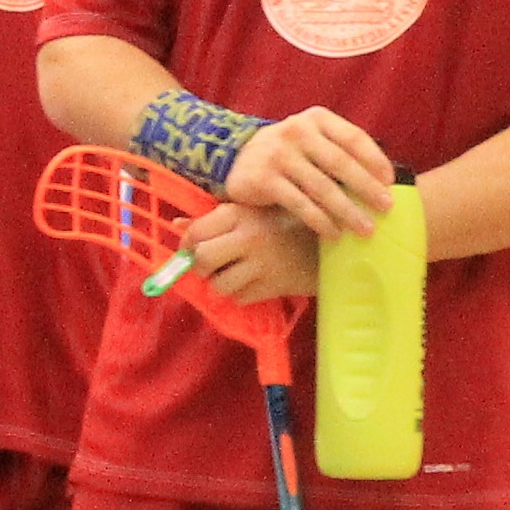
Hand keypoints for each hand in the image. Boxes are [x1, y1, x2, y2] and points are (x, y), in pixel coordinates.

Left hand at [186, 200, 311, 309]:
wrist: (332, 240)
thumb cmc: (286, 221)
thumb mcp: (251, 211)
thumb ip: (214, 218)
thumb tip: (178, 225)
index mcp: (239, 213)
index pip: (196, 233)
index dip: (186, 246)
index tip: (192, 251)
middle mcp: (248, 237)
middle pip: (203, 260)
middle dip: (202, 268)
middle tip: (212, 267)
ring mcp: (262, 263)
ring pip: (219, 285)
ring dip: (223, 284)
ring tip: (236, 275)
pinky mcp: (274, 285)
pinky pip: (240, 298)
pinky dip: (243, 294)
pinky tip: (255, 282)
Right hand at [225, 104, 393, 239]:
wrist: (236, 159)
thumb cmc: (289, 153)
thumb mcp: (312, 140)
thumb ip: (340, 150)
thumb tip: (384, 180)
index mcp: (316, 118)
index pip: (353, 137)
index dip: (375, 160)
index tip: (390, 181)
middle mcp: (297, 131)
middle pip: (340, 163)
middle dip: (367, 188)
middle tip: (386, 208)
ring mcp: (279, 154)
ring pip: (322, 187)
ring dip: (348, 211)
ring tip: (366, 229)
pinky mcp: (265, 179)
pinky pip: (300, 204)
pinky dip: (321, 221)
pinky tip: (335, 234)